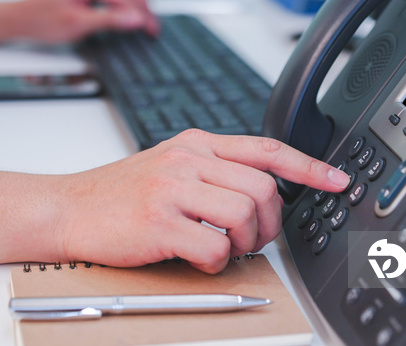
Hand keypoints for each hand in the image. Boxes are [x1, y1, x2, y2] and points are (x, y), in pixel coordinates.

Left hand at [13, 0, 158, 42]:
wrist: (20, 19)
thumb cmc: (41, 20)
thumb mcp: (78, 24)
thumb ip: (109, 20)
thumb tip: (134, 18)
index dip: (141, 14)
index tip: (152, 29)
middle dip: (143, 7)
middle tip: (153, 26)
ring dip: (135, 4)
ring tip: (145, 22)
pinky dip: (124, 4)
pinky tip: (128, 16)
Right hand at [56, 130, 349, 273]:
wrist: (69, 207)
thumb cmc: (120, 193)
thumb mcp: (170, 165)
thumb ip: (214, 171)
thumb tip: (262, 195)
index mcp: (196, 143)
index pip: (266, 148)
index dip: (308, 166)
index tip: (336, 181)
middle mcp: (188, 160)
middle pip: (264, 189)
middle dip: (271, 224)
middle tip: (253, 239)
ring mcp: (172, 188)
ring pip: (245, 215)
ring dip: (244, 243)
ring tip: (223, 248)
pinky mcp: (159, 221)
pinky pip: (215, 247)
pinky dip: (217, 262)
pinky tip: (198, 258)